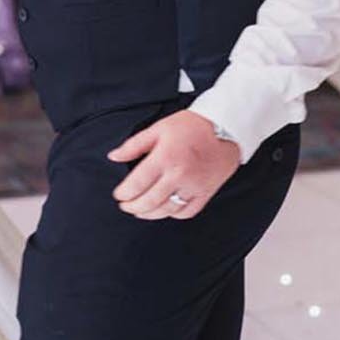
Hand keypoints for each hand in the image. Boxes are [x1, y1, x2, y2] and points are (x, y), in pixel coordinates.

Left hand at [108, 110, 240, 219]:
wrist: (226, 127)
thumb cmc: (191, 126)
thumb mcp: (158, 129)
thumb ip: (133, 145)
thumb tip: (113, 156)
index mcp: (165, 158)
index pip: (137, 184)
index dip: (124, 193)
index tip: (119, 195)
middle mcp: (179, 175)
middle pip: (149, 201)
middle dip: (133, 207)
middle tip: (126, 206)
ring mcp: (194, 186)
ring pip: (167, 210)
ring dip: (150, 214)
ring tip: (141, 211)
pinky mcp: (206, 192)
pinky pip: (187, 211)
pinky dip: (174, 214)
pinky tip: (165, 209)